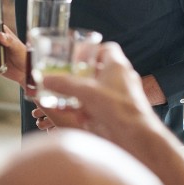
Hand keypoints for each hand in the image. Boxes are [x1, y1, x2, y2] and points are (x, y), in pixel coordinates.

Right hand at [38, 42, 160, 144]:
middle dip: (83, 75)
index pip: (107, 48)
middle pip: (101, 69)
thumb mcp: (85, 92)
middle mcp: (123, 77)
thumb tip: (46, 80)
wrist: (137, 136)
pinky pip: (104, 104)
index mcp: (118, 65)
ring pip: (101, 88)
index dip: (91, 50)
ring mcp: (124, 94)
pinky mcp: (122, 110)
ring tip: (70, 99)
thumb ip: (64, 84)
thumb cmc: (117, 108)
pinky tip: (80, 116)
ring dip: (85, 93)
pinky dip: (91, 107)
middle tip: (69, 78)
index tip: (77, 57)